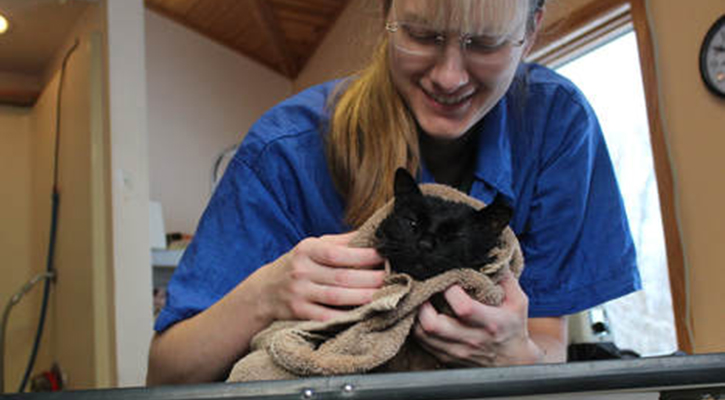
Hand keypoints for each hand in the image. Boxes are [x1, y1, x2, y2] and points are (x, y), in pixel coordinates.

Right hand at [261, 232, 385, 321]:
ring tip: (384, 295)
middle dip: (370, 278)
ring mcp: (299, 293)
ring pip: (337, 297)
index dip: (363, 256)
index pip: (338, 253)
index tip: (384, 256)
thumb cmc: (298, 265)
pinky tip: (364, 313)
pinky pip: (327, 317)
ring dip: (364, 297)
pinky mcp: (299, 313)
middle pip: (342, 277)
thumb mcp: (312, 246)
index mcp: (307, 250)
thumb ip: (340, 241)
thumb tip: (371, 232)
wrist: (264, 291)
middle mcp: (301, 271)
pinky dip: (347, 316)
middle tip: (392, 278)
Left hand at [413, 271, 542, 366]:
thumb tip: (490, 253)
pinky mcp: (446, 357)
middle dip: (423, 303)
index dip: (450, 290)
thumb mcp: (518, 301)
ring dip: (416, 314)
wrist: (513, 361)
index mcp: (491, 323)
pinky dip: (417, 327)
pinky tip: (421, 314)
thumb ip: (505, 277)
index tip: (448, 278)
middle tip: (424, 289)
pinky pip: (422, 343)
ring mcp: (456, 351)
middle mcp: (471, 339)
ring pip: (422, 334)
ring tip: (419, 299)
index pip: (463, 308)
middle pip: (433, 324)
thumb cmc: (513, 326)